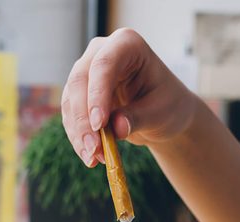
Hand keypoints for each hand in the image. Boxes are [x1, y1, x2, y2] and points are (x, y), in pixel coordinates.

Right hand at [61, 28, 196, 166]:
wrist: (164, 113)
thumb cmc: (168, 105)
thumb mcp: (161, 112)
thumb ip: (138, 118)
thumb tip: (116, 128)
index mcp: (127, 44)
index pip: (104, 65)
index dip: (97, 94)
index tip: (99, 124)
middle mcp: (102, 52)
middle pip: (80, 81)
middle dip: (84, 119)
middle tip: (94, 149)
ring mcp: (87, 71)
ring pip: (70, 100)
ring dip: (79, 132)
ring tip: (94, 159)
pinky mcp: (79, 93)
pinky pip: (71, 114)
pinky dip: (78, 137)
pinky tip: (90, 157)